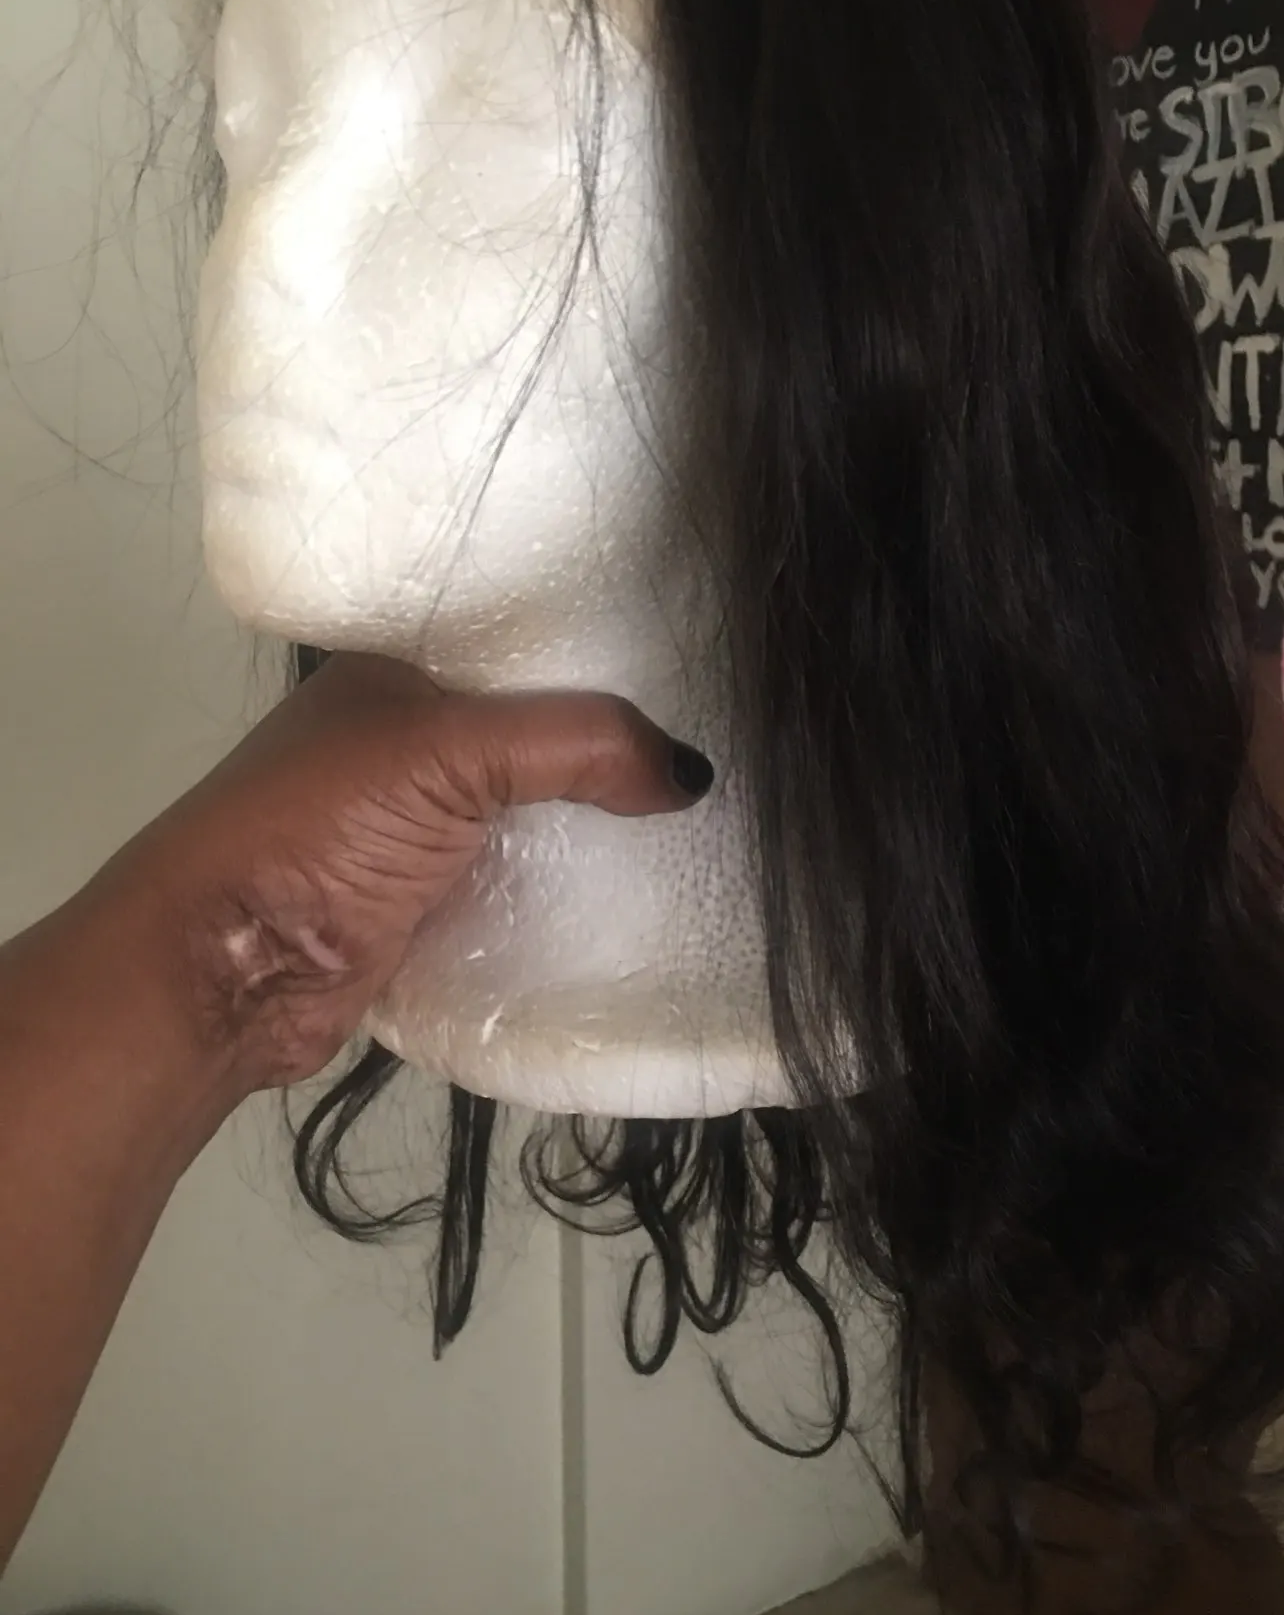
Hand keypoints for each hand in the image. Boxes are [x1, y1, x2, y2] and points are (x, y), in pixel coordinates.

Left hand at [8, 655, 711, 1102]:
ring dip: (606, 824)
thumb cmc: (312, 831)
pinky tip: (652, 887)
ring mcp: (422, 830)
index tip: (702, 657)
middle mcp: (411, 742)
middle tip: (730, 740)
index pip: (522, 641)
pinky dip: (579, 892)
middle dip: (619, 744)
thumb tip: (691, 774)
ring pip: (540, 813)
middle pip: (542, 732)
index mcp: (397, 671)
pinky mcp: (435, 908)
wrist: (221, 973)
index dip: (606, 648)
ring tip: (710, 815)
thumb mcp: (443, 752)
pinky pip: (528, 888)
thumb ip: (572, 743)